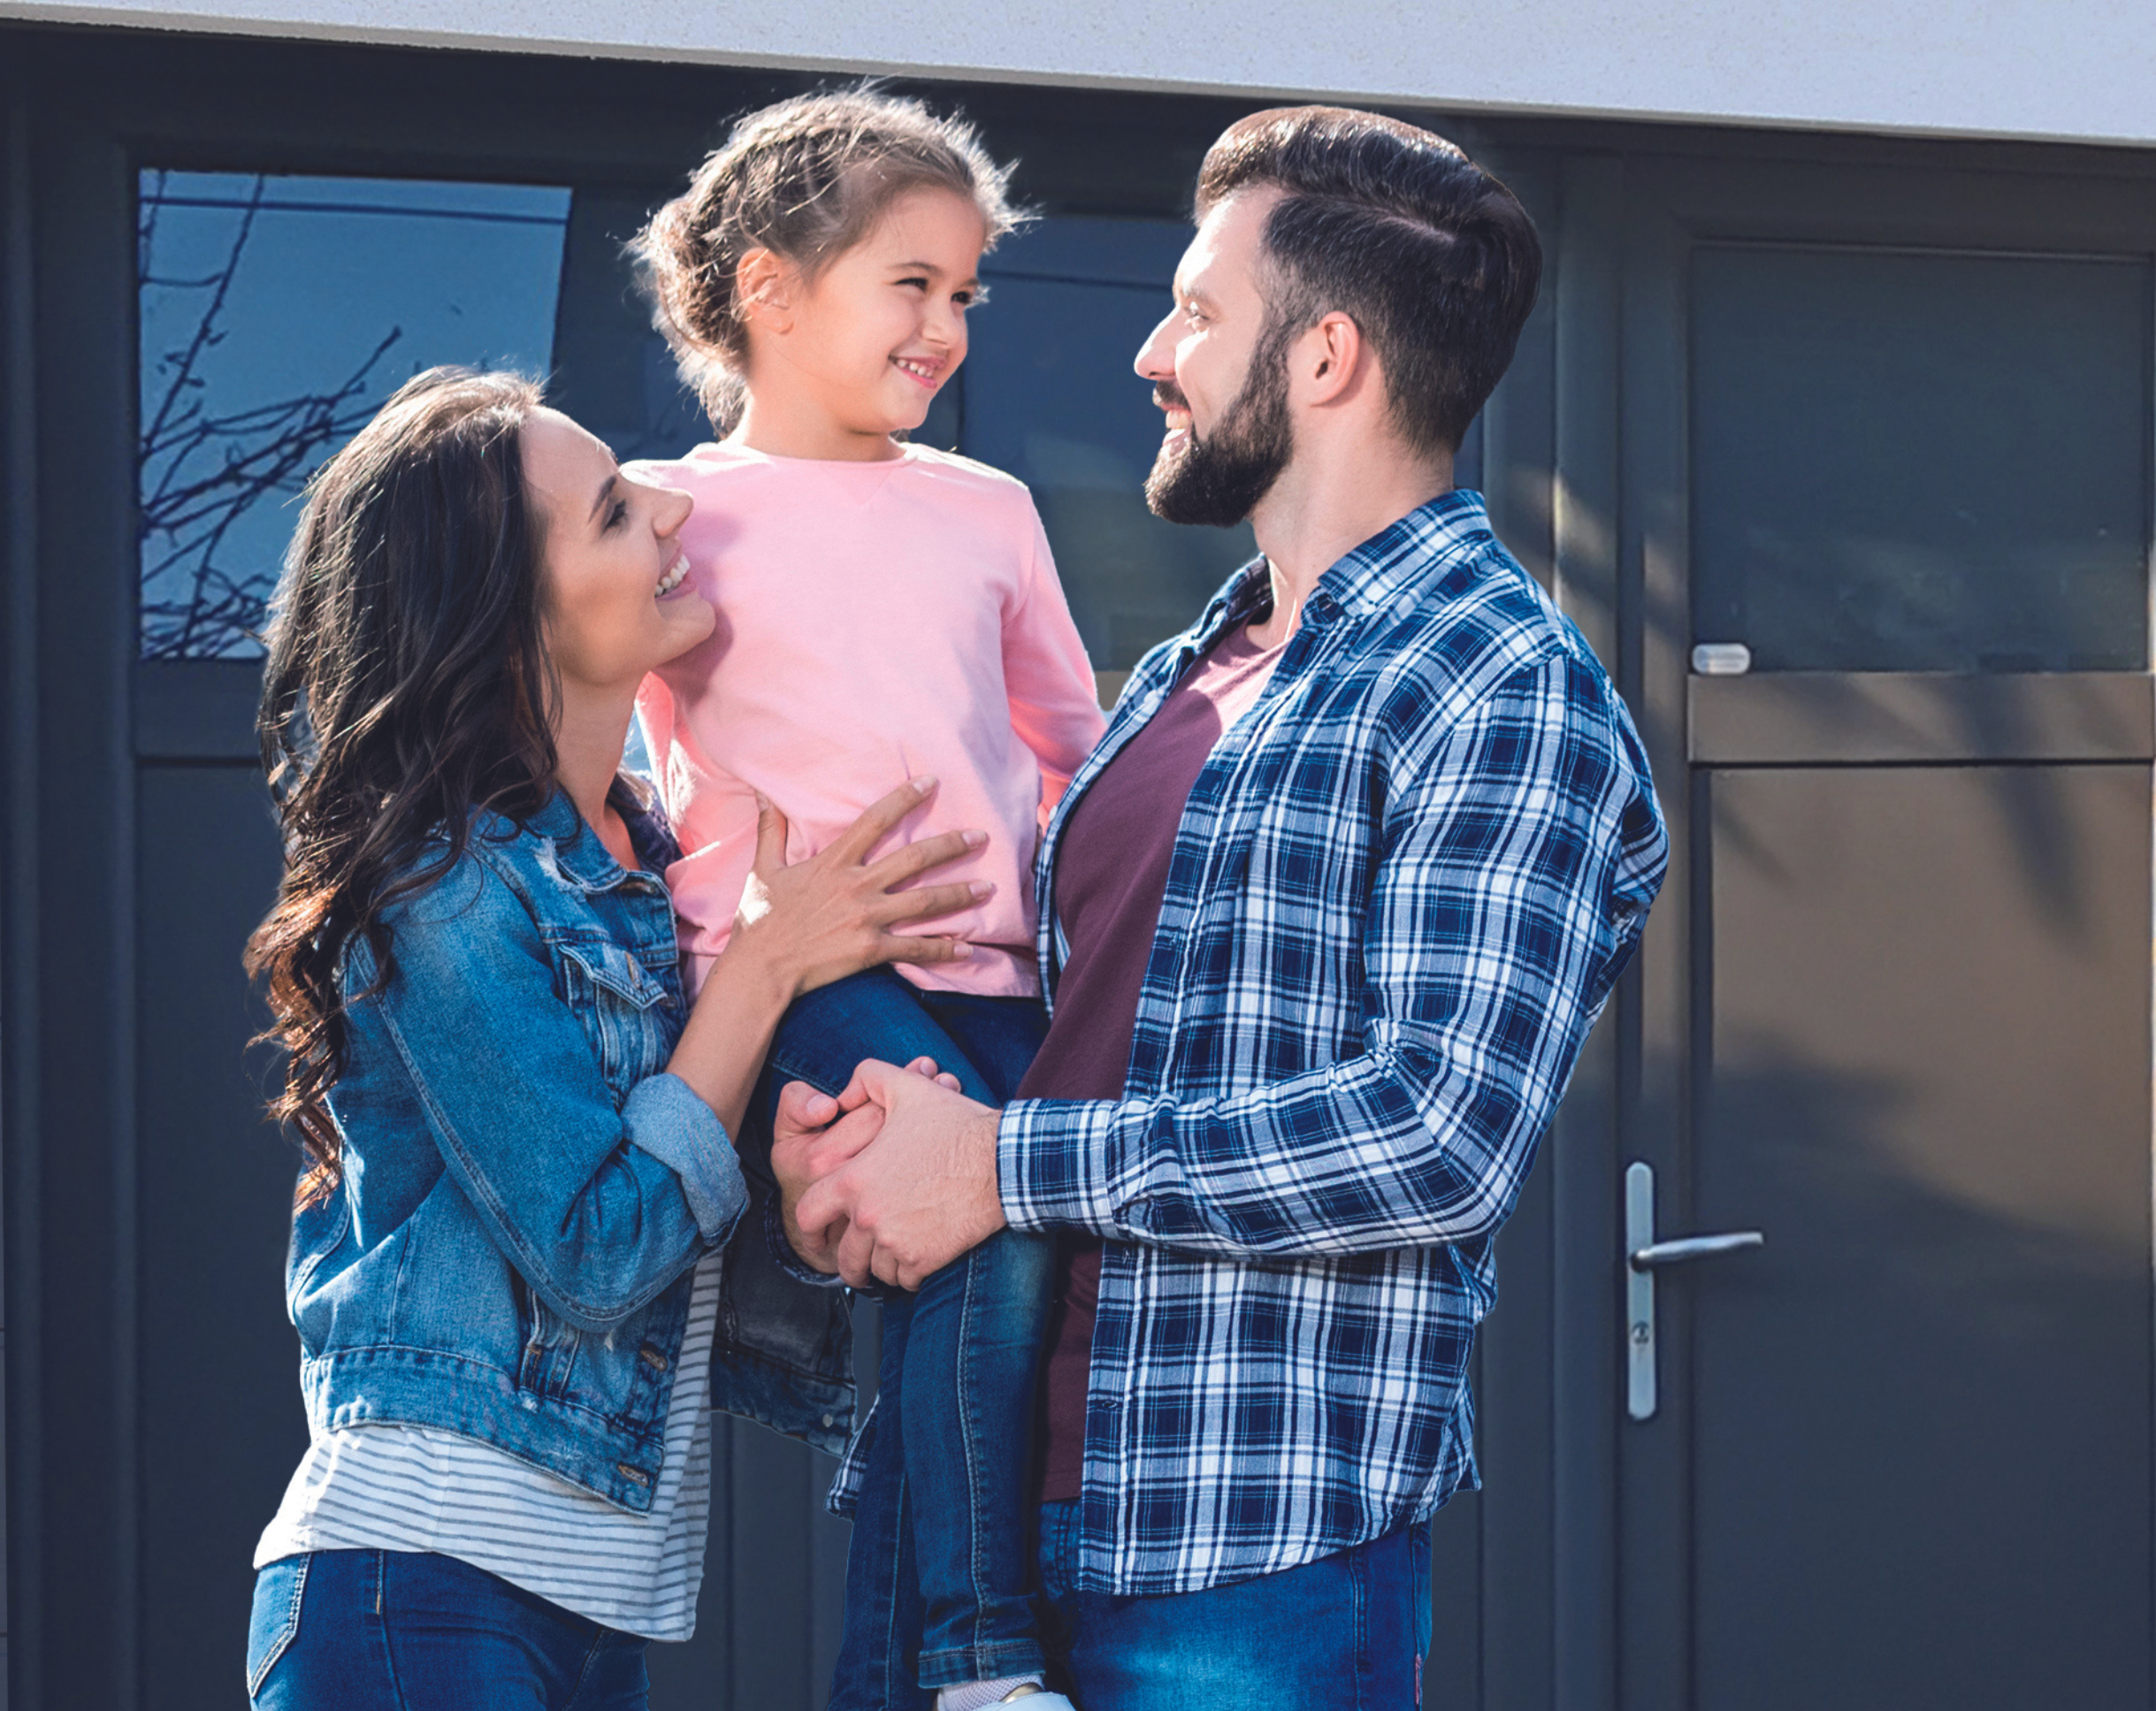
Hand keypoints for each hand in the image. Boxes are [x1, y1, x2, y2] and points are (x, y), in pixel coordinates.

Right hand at [730, 776, 990, 999]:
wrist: (760, 969)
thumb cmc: (760, 919)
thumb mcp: (763, 868)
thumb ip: (771, 829)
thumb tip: (763, 792)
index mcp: (833, 862)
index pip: (876, 820)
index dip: (905, 798)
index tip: (932, 782)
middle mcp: (856, 886)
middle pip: (914, 860)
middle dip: (951, 846)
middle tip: (983, 837)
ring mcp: (867, 919)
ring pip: (925, 903)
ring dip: (960, 895)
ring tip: (989, 888)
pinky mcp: (871, 951)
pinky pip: (915, 949)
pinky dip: (944, 949)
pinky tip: (968, 948)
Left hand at [771, 1058, 958, 1273]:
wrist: (1002, 1162)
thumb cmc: (956, 1125)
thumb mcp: (905, 1086)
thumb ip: (864, 1079)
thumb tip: (841, 1094)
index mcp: (854, 1180)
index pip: (809, 1213)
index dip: (812, 1226)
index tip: (820, 1234)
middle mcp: (868, 1217)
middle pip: (843, 1256)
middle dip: (849, 1262)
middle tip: (857, 1263)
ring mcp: (895, 1242)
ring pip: (874, 1270)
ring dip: (881, 1266)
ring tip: (893, 1257)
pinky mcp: (923, 1260)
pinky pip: (905, 1280)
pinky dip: (909, 1274)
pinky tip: (919, 1259)